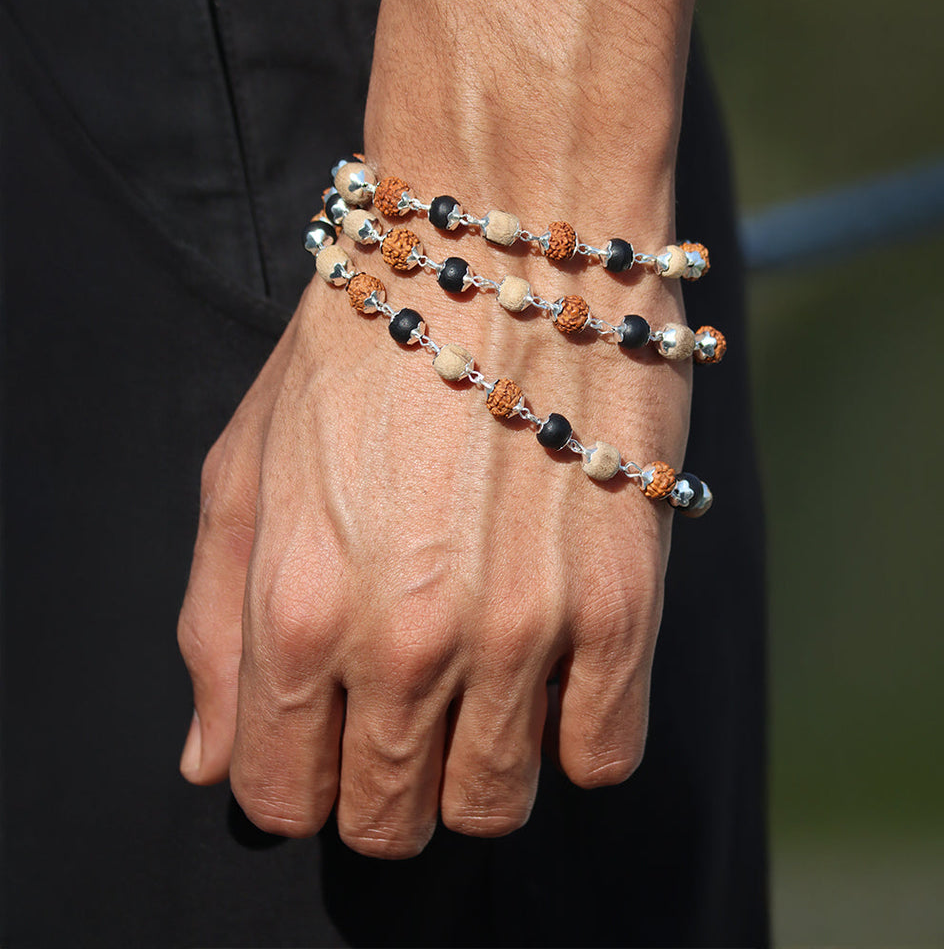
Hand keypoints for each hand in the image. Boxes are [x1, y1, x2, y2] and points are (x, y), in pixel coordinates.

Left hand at [179, 250, 688, 855]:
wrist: (505, 234)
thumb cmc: (365, 339)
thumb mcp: (244, 464)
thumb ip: (212, 626)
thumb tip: (212, 757)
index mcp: (291, 608)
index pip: (283, 798)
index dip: (303, 783)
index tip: (330, 741)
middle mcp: (402, 639)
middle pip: (390, 819)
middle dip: (387, 788)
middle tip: (407, 716)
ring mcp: (520, 630)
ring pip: (494, 804)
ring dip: (478, 767)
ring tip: (482, 688)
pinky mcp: (622, 604)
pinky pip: (603, 755)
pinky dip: (573, 734)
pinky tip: (556, 668)